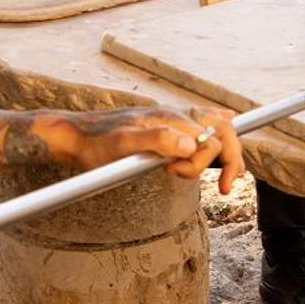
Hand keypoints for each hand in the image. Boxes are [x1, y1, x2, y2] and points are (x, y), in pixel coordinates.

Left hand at [55, 106, 245, 195]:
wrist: (75, 137)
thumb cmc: (96, 144)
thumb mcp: (123, 145)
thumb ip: (157, 141)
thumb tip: (191, 145)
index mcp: (171, 119)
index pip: (212, 139)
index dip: (212, 163)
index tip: (197, 182)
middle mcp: (176, 115)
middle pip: (222, 131)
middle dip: (229, 160)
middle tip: (222, 188)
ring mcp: (172, 119)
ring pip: (215, 126)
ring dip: (222, 151)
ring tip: (212, 175)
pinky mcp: (164, 125)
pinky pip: (201, 121)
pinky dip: (217, 127)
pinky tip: (224, 125)